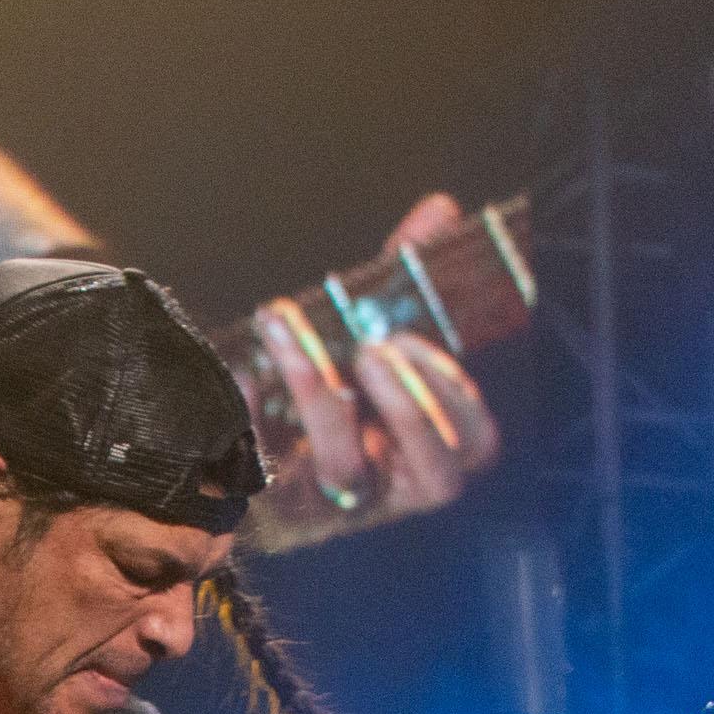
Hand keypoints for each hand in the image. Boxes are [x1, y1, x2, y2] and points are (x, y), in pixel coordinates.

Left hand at [245, 194, 503, 551]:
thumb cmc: (328, 391)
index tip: (411, 340)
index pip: (474, 446)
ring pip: (343, 471)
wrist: (239, 451)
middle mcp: (395, 488)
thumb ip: (405, 279)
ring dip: (316, 390)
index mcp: (430, 449)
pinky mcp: (275, 504)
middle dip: (408, 410)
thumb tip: (439, 209)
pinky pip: (263, 472)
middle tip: (371, 350)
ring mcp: (337, 503)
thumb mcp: (369, 334)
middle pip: (432, 477)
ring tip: (283, 325)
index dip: (452, 398)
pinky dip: (249, 415)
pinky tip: (240, 370)